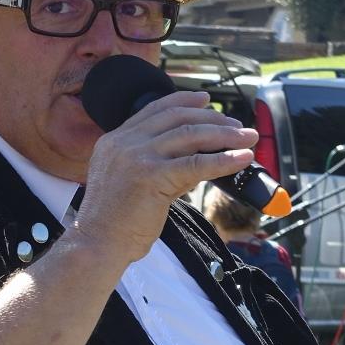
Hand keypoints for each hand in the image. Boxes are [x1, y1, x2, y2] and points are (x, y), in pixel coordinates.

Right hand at [73, 91, 256, 267]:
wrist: (97, 244)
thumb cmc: (115, 223)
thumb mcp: (132, 184)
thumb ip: (159, 167)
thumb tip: (196, 161)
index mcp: (114, 141)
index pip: (154, 110)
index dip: (184, 101)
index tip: (206, 100)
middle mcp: (124, 142)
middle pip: (177, 117)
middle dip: (212, 118)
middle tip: (237, 126)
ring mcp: (137, 156)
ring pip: (190, 135)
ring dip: (224, 135)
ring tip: (247, 138)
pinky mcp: (151, 175)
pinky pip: (196, 163)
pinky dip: (223, 160)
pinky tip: (241, 158)